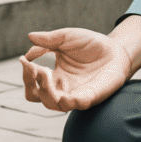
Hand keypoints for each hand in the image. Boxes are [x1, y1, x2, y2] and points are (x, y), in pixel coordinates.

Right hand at [21, 26, 136, 112]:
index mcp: (53, 76)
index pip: (32, 83)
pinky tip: (63, 95)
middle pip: (37, 97)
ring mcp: (75, 94)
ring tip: (45, 74)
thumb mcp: (67, 37)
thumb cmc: (90, 44)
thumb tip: (29, 36)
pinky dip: (69, 102)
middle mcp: (61, 88)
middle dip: (31, 84)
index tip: (24, 60)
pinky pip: (77, 105)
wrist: (116, 49)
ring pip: (53, 104)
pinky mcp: (90, 96)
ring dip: (46, 92)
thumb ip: (49, 39)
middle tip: (36, 69)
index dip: (26, 74)